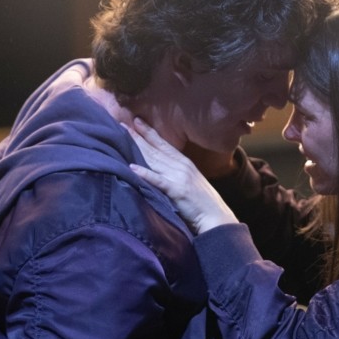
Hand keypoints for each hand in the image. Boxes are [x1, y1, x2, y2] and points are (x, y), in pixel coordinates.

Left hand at [128, 118, 238, 233]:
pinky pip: (158, 181)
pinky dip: (145, 174)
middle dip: (138, 136)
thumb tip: (162, 168)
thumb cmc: (203, 203)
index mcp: (185, 164)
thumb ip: (177, 173)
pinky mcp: (177, 191)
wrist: (216, 218)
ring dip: (138, 147)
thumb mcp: (191, 182)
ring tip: (123, 136)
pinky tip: (132, 167)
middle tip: (122, 123)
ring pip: (154, 159)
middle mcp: (182, 166)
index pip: (164, 144)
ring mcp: (179, 177)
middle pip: (156, 149)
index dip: (149, 132)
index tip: (136, 120)